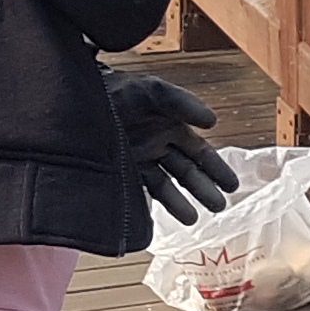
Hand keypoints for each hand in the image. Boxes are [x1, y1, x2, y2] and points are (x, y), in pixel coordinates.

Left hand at [110, 72, 239, 224]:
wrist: (77, 99)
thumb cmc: (117, 89)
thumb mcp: (151, 91)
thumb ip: (182, 103)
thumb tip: (213, 122)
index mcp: (171, 127)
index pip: (200, 153)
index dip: (217, 169)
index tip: (232, 185)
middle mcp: (158, 146)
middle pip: (188, 172)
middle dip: (204, 189)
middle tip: (220, 206)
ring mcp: (139, 161)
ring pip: (167, 185)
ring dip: (181, 202)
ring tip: (193, 218)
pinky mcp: (120, 173)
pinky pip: (141, 193)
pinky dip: (152, 207)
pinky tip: (160, 221)